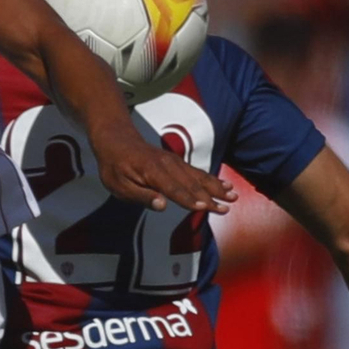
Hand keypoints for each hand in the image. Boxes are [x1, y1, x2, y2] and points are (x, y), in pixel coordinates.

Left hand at [94, 129, 235, 214]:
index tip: (205, 207)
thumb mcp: (119, 186)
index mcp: (153, 173)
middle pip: (192, 184)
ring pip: (198, 177)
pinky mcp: (177, 162)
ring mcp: (174, 162)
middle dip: (211, 197)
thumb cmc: (115, 167)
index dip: (190, 199)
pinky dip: (211, 179)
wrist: (116, 139)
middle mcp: (168, 165)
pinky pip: (197, 172)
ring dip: (216, 187)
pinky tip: (223, 185)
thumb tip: (161, 205)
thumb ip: (141, 196)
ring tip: (233, 196)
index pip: (174, 189)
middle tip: (227, 208)